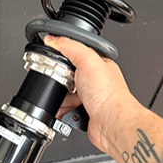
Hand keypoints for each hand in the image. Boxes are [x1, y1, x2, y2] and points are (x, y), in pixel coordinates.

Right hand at [43, 35, 139, 155]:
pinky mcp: (84, 113)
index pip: (76, 55)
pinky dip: (61, 112)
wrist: (112, 122)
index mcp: (98, 65)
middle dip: (58, 81)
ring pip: (65, 95)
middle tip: (58, 82)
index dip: (62, 56)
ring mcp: (89, 98)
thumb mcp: (87, 60)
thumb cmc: (108, 93)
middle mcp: (95, 81)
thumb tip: (52, 40)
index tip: (51, 58)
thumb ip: (70, 47)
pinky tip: (63, 111)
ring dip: (59, 99)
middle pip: (67, 77)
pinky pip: (65, 110)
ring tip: (61, 99)